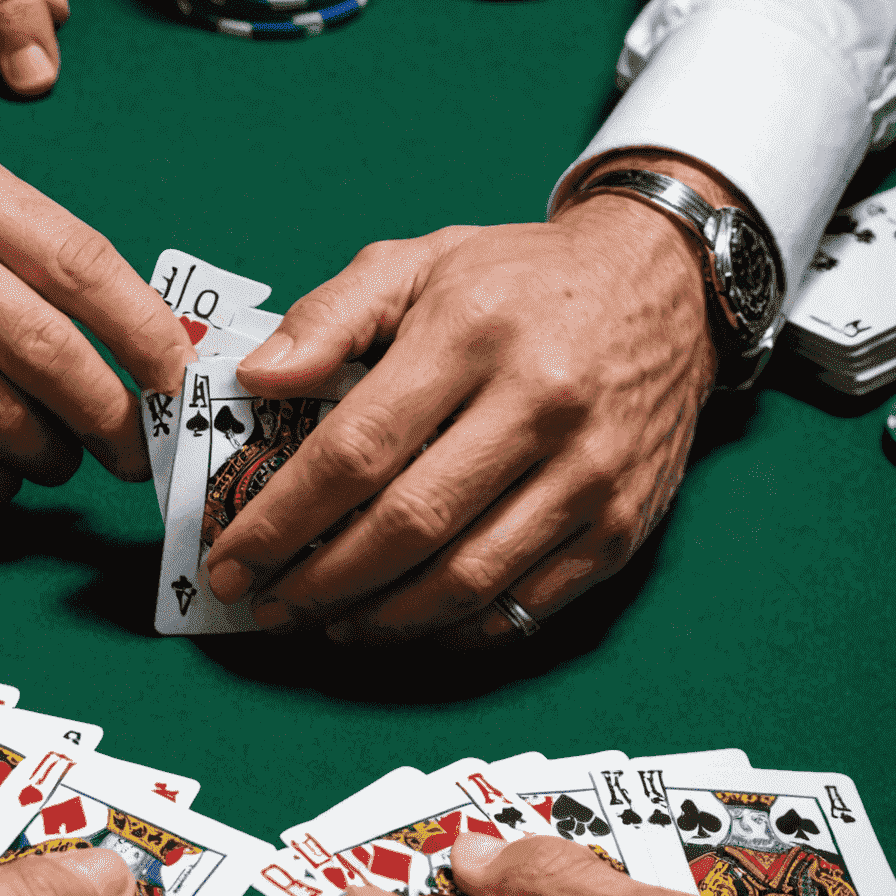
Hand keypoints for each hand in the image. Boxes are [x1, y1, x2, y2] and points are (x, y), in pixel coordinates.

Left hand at [203, 168, 717, 643]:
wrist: (664, 288)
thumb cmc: (519, 280)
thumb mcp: (418, 262)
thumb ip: (329, 316)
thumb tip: (254, 380)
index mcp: (471, 334)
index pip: (356, 450)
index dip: (283, 517)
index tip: (231, 555)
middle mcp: (539, 405)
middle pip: (405, 526)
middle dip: (317, 581)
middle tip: (263, 603)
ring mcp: (589, 474)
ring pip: (464, 580)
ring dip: (377, 619)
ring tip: (322, 622)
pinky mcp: (622, 526)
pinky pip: (524, 607)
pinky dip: (452, 632)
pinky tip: (401, 624)